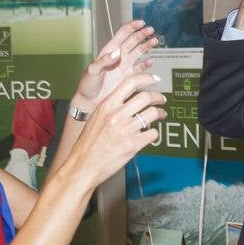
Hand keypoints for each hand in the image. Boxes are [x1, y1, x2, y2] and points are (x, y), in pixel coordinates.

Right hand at [64, 71, 166, 190]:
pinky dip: (154, 133)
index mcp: (106, 105)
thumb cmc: (87, 145)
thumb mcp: (95, 118)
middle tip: (161, 100)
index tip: (154, 80)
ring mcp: (125, 130)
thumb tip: (128, 100)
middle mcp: (116, 115)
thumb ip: (111, 107)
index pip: (130, 83)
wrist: (82, 165)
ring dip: (160, 114)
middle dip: (158, 97)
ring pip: (152, 114)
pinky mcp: (132, 145)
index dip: (146, 78)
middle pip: (146, 97)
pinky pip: (152, 133)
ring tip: (160, 116)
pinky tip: (150, 134)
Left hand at [71, 20, 157, 113]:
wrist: (90, 102)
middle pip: (132, 41)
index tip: (141, 23)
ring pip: (138, 52)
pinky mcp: (128, 77)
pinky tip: (151, 60)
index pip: (122, 34)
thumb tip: (117, 52)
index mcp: (109, 51)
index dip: (132, 27)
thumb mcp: (93, 71)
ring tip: (154, 41)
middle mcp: (118, 57)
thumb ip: (105, 61)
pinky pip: (140, 68)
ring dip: (146, 46)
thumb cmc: (87, 86)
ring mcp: (124, 66)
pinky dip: (146, 64)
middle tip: (151, 30)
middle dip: (142, 34)